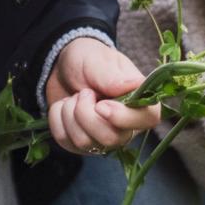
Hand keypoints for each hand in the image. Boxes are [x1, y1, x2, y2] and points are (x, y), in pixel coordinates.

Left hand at [45, 38, 162, 156]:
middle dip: (86, 115)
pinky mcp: (82, 144)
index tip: (101, 105)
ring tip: (75, 96)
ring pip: (85, 143)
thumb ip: (112, 76)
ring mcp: (103, 138)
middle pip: (111, 139)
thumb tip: (135, 84)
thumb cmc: (88, 60)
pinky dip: (57, 119)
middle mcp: (126, 124)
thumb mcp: (97, 60)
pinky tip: (65, 106)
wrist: (62, 67)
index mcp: (140, 100)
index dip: (122, 117)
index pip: (147, 119)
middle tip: (84, 93)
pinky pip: (65, 141)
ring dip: (70, 114)